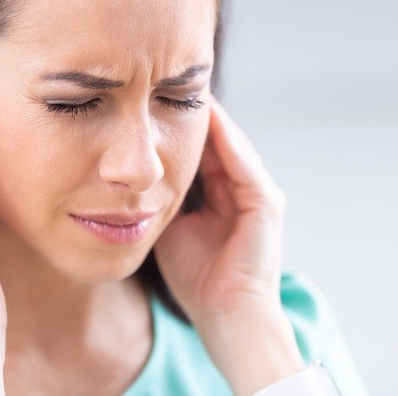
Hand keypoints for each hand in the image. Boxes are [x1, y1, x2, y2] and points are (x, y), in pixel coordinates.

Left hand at [153, 94, 287, 322]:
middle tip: (165, 82)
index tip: (150, 103)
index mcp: (220, 196)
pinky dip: (225, 139)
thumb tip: (131, 176)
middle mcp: (241, 189)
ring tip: (186, 88)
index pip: (199, 151)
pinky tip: (206, 116)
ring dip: (209, 118)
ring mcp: (257, 193)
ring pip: (230, 144)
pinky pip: (243, 162)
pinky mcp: (266, 202)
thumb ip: (160, 199)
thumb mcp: (171, 228)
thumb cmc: (196, 280)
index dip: (176, 127)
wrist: (225, 316)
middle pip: (214, 141)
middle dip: (190, 115)